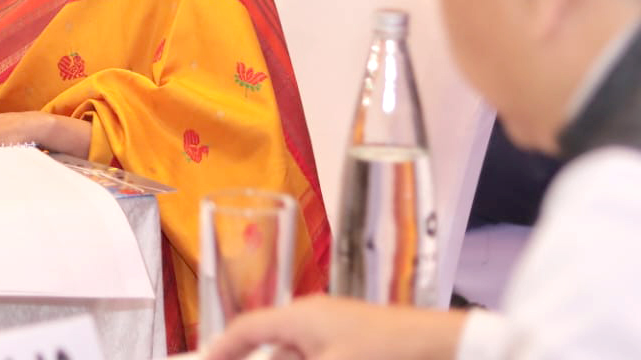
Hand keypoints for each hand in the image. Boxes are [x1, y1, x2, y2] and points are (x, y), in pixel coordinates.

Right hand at [204, 296, 465, 359]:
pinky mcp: (359, 348)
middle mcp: (315, 320)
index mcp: (301, 317)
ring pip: (300, 356)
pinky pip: (323, 358)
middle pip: (275, 349)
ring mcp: (339, 334)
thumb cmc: (385, 353)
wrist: (448, 351)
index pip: (248, 328)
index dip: (223, 348)